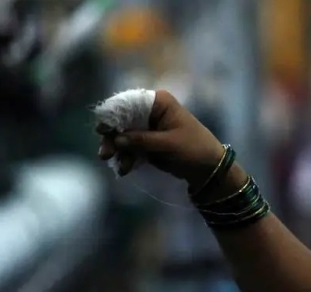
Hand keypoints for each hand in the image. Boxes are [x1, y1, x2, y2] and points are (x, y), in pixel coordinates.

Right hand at [96, 90, 225, 185]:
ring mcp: (147, 128)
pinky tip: (125, 170)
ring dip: (117, 151)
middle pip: (122, 120)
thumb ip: (142, 140)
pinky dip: (126, 158)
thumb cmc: (194, 148)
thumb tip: (117, 139)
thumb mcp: (168, 144)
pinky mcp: (147, 144)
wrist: (209, 168)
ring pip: (123, 136)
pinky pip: (130, 149)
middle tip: (105, 154)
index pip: (129, 103)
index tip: (102, 129)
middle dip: (113, 138)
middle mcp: (150, 112)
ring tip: (117, 165)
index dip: (113, 115)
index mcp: (158, 102)